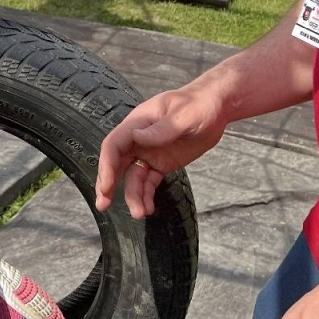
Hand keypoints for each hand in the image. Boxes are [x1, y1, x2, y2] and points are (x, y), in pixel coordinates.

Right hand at [94, 86, 227, 217]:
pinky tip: (149, 208)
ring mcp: (149, 152)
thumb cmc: (199, 105)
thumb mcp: (184, 115)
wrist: (215, 108)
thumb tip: (137, 137)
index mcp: (138, 122)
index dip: (107, 165)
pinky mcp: (160, 163)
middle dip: (107, 184)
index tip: (106, 186)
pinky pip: (148, 182)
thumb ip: (162, 128)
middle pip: (116, 163)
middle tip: (103, 205)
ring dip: (132, 195)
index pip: (114, 145)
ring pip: (132, 177)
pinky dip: (146, 195)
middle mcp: (138, 139)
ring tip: (139, 214)